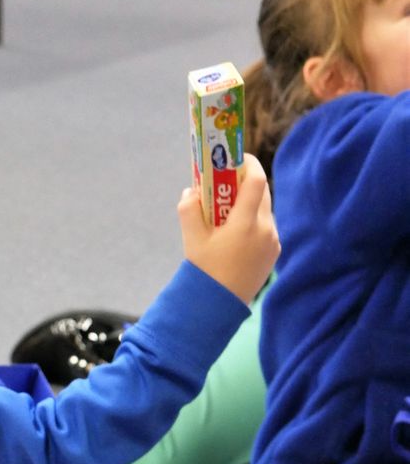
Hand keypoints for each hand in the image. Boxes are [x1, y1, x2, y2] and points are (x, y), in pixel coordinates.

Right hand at [178, 153, 279, 304]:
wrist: (219, 306)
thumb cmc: (204, 271)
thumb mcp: (191, 238)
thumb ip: (189, 208)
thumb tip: (191, 190)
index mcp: (246, 222)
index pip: (256, 179)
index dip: (248, 163)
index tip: (236, 157)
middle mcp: (265, 228)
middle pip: (262, 191)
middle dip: (245, 182)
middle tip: (226, 182)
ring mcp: (273, 241)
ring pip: (264, 209)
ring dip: (249, 203)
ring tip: (228, 212)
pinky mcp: (274, 252)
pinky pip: (266, 227)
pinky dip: (254, 222)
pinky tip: (236, 232)